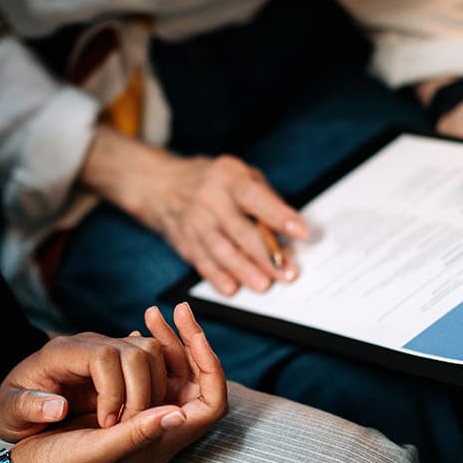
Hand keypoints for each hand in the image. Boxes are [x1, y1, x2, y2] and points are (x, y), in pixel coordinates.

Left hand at [0, 331, 167, 439]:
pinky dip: (156, 386)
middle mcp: (89, 344)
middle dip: (140, 393)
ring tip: (133, 422)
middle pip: (136, 351)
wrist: (21, 403)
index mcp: (61, 353)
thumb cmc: (13, 409)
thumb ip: (28, 408)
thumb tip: (58, 407)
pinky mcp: (120, 361)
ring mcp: (107, 349)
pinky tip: (141, 413)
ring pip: (150, 353)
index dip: (113, 391)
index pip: (104, 356)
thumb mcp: (9, 413)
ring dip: (153, 390)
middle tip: (125, 427)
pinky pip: (152, 362)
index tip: (105, 424)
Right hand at [8, 303, 227, 462]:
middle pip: (195, 381)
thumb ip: (137, 435)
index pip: (211, 404)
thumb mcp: (97, 453)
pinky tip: (136, 330)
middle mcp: (158, 428)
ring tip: (151, 314)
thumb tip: (179, 413)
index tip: (194, 334)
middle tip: (178, 310)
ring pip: (170, 373)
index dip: (210, 366)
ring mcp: (142, 416)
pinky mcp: (124, 406)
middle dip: (189, 344)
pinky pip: (147, 374)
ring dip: (167, 343)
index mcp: (161, 443)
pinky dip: (145, 350)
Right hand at [80, 126, 308, 295]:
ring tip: (263, 285)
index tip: (301, 232)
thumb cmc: (213, 182)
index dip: (278, 215)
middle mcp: (209, 199)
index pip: (254, 197)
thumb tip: (288, 230)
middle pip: (239, 230)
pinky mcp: (185, 241)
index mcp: (227, 177)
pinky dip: (216, 276)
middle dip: (265, 254)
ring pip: (220, 250)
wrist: (161, 185)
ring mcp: (194, 222)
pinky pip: (202, 262)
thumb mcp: (239, 174)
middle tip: (286, 272)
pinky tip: (231, 288)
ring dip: (243, 270)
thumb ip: (264, 198)